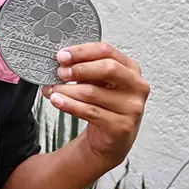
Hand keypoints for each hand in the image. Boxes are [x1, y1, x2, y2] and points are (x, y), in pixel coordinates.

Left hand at [41, 43, 149, 171]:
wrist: (112, 137)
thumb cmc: (105, 105)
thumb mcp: (98, 82)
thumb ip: (84, 70)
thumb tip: (60, 64)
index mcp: (130, 68)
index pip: (107, 51)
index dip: (82, 51)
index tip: (62, 55)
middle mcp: (136, 85)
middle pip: (107, 68)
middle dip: (79, 69)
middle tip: (60, 72)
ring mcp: (131, 107)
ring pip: (93, 92)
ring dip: (67, 90)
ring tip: (52, 89)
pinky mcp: (121, 125)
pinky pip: (90, 112)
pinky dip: (70, 105)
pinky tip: (58, 101)